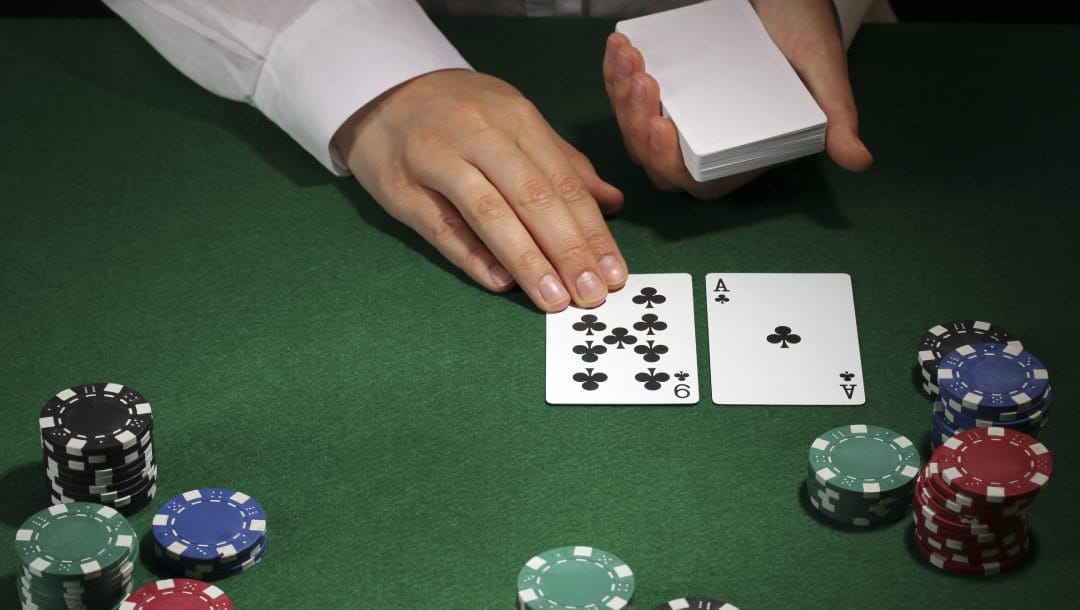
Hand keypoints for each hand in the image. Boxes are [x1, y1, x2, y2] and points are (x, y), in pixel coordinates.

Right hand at [333, 69, 627, 311]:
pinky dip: (472, 256)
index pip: (563, 182)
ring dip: (527, 260)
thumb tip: (612, 203)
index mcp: (515, 118)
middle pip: (532, 197)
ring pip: (489, 213)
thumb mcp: (514, 119)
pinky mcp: (401, 188)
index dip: (592, 231)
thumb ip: (561, 162)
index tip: (615, 272)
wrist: (381, 92)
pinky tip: (500, 282)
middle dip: (568, 250)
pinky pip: (441, 227)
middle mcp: (479, 135)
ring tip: (554, 299)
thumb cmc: (458, 113)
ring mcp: (437, 160)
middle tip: (592, 294)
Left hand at [603, 0, 872, 199]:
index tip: (661, 127)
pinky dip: (615, 74)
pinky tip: (618, 49)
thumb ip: (838, 116)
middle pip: (652, 157)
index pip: (693, 182)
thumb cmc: (804, 24)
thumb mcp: (822, 68)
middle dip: (635, 124)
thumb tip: (859, 161)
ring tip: (632, 59)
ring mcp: (679, 114)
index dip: (668, 164)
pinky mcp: (661, 89)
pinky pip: (626, 95)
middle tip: (642, 82)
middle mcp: (705, 139)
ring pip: (632, 126)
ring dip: (621, 97)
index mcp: (738, 151)